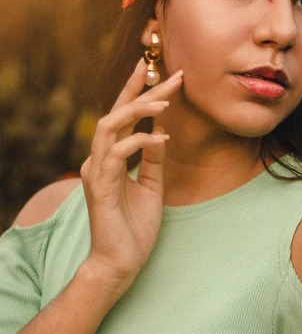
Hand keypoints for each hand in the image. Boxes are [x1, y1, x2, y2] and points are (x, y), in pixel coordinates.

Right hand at [79, 58, 182, 298]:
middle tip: (172, 75)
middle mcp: (99, 159)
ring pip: (110, 124)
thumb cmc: (134, 228)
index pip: (122, 116)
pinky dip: (139, 141)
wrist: (121, 263)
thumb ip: (153, 159)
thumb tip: (160, 131)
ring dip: (138, 109)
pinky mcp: (101, 186)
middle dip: (142, 89)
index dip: (139, 91)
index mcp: (110, 158)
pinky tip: (160, 138)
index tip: (160, 70)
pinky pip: (117, 153)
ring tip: (164, 102)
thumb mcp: (152, 186)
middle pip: (116, 112)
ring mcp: (97, 171)